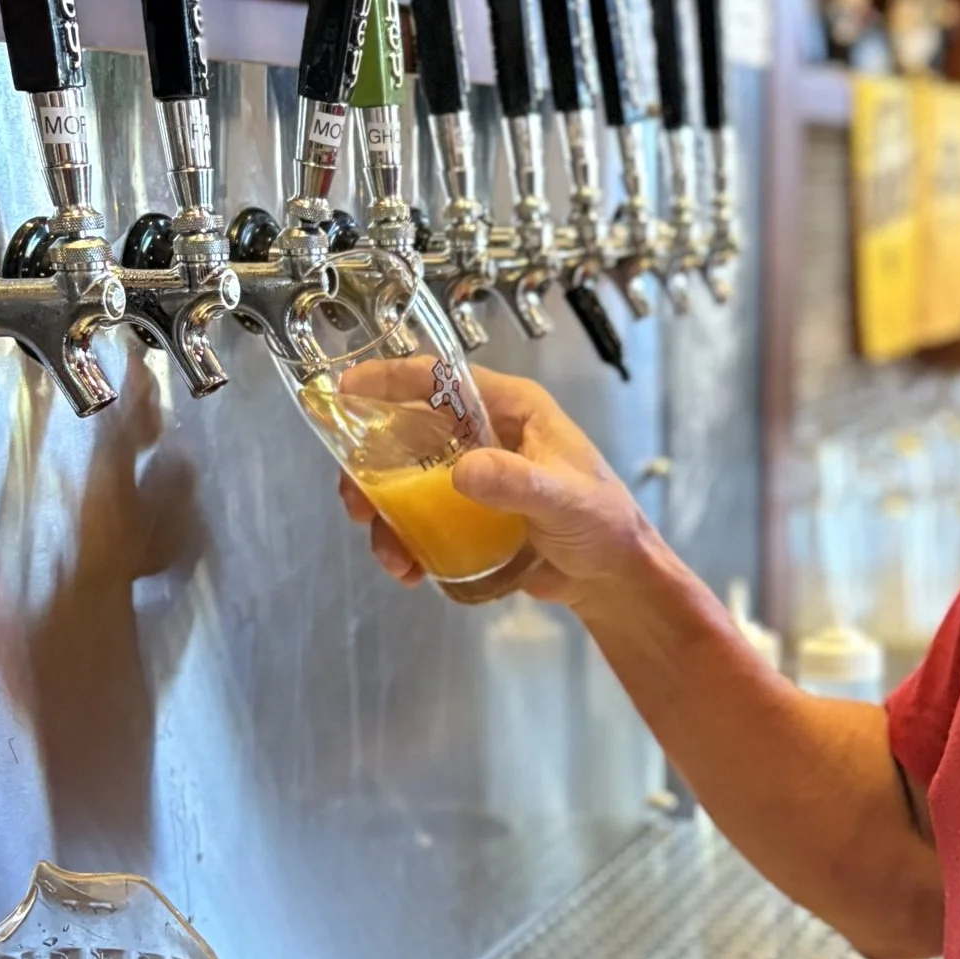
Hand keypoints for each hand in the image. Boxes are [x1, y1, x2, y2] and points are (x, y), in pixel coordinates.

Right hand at [342, 363, 654, 609]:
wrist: (613, 579)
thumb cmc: (603, 526)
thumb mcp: (564, 499)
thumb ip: (517, 483)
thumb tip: (462, 471)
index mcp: (511, 409)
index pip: (442, 379)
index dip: (390, 379)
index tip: (345, 392)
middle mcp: (486, 434)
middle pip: (409, 432)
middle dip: (372, 465)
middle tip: (356, 502)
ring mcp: (475, 475)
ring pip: (407, 480)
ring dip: (385, 514)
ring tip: (391, 555)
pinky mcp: (469, 514)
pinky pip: (422, 517)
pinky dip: (406, 541)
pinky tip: (410, 569)